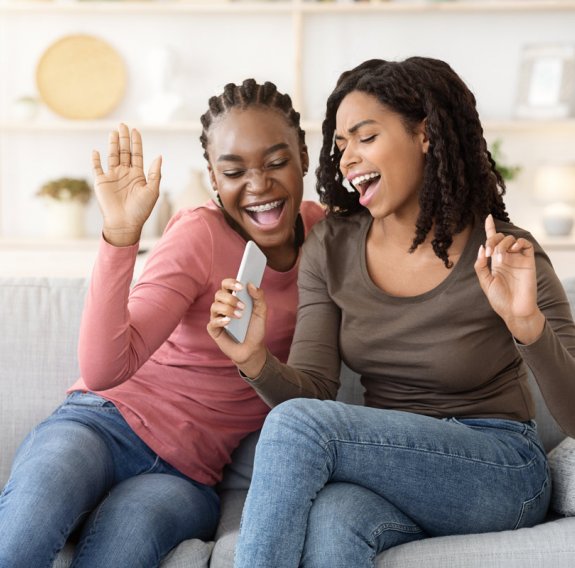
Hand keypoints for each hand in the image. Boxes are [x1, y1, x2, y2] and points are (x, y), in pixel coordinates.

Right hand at [92, 123, 161, 246]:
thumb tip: (159, 156)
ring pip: (112, 156)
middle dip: (124, 138)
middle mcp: (125, 174)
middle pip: (124, 152)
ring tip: (113, 132)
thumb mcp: (152, 191)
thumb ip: (155, 173)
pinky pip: (97, 168)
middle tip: (123, 124)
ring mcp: (113, 177)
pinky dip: (95, 159)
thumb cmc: (140, 210)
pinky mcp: (101, 182)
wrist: (124, 224)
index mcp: (138, 175)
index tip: (135, 130)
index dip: (136, 142)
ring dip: (113, 144)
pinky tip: (96, 151)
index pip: (137, 154)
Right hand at [207, 279, 267, 377]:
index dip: (231, 282)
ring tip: (240, 316)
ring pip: (214, 306)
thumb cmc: (255, 329)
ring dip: (227, 309)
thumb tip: (251, 284)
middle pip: (219, 294)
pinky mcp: (214, 330)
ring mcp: (217, 317)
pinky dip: (220, 320)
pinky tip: (229, 322)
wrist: (253, 349)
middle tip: (243, 306)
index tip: (241, 286)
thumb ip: (259, 297)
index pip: (226, 284)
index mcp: (233, 298)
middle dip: (231, 298)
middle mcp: (223, 306)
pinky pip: (212, 322)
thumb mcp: (261, 312)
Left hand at [474, 214, 544, 343]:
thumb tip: (481, 248)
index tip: (487, 217)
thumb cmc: (500, 299)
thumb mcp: (485, 282)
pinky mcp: (528, 261)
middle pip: (499, 238)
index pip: (492, 241)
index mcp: (495, 262)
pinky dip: (517, 242)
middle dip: (491, 240)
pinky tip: (511, 250)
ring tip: (498, 258)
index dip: (490, 229)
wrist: (514, 310)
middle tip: (488, 254)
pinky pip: (525, 244)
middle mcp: (506, 258)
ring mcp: (517, 259)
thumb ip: (480, 266)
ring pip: (510, 239)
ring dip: (501, 244)